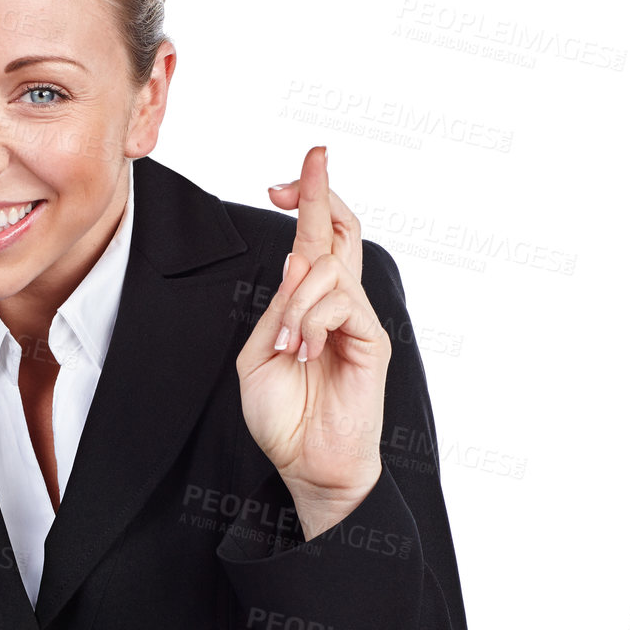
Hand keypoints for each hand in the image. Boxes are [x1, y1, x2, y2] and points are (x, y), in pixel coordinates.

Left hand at [235, 145, 390, 533]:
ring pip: (328, 269)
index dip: (308, 200)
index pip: (316, 240)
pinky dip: (312, 321)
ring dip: (295, 301)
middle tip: (307, 164)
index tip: (290, 174)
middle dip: (320, 192)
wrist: (308, 466)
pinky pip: (341, 304)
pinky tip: (304, 351)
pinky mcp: (371, 341)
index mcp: (310, 306)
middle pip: (340, 230)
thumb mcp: (258, 358)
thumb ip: (275, 310)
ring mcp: (358, 320)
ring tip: (286, 346)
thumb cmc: (284, 419)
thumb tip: (297, 264)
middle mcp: (339, 305)